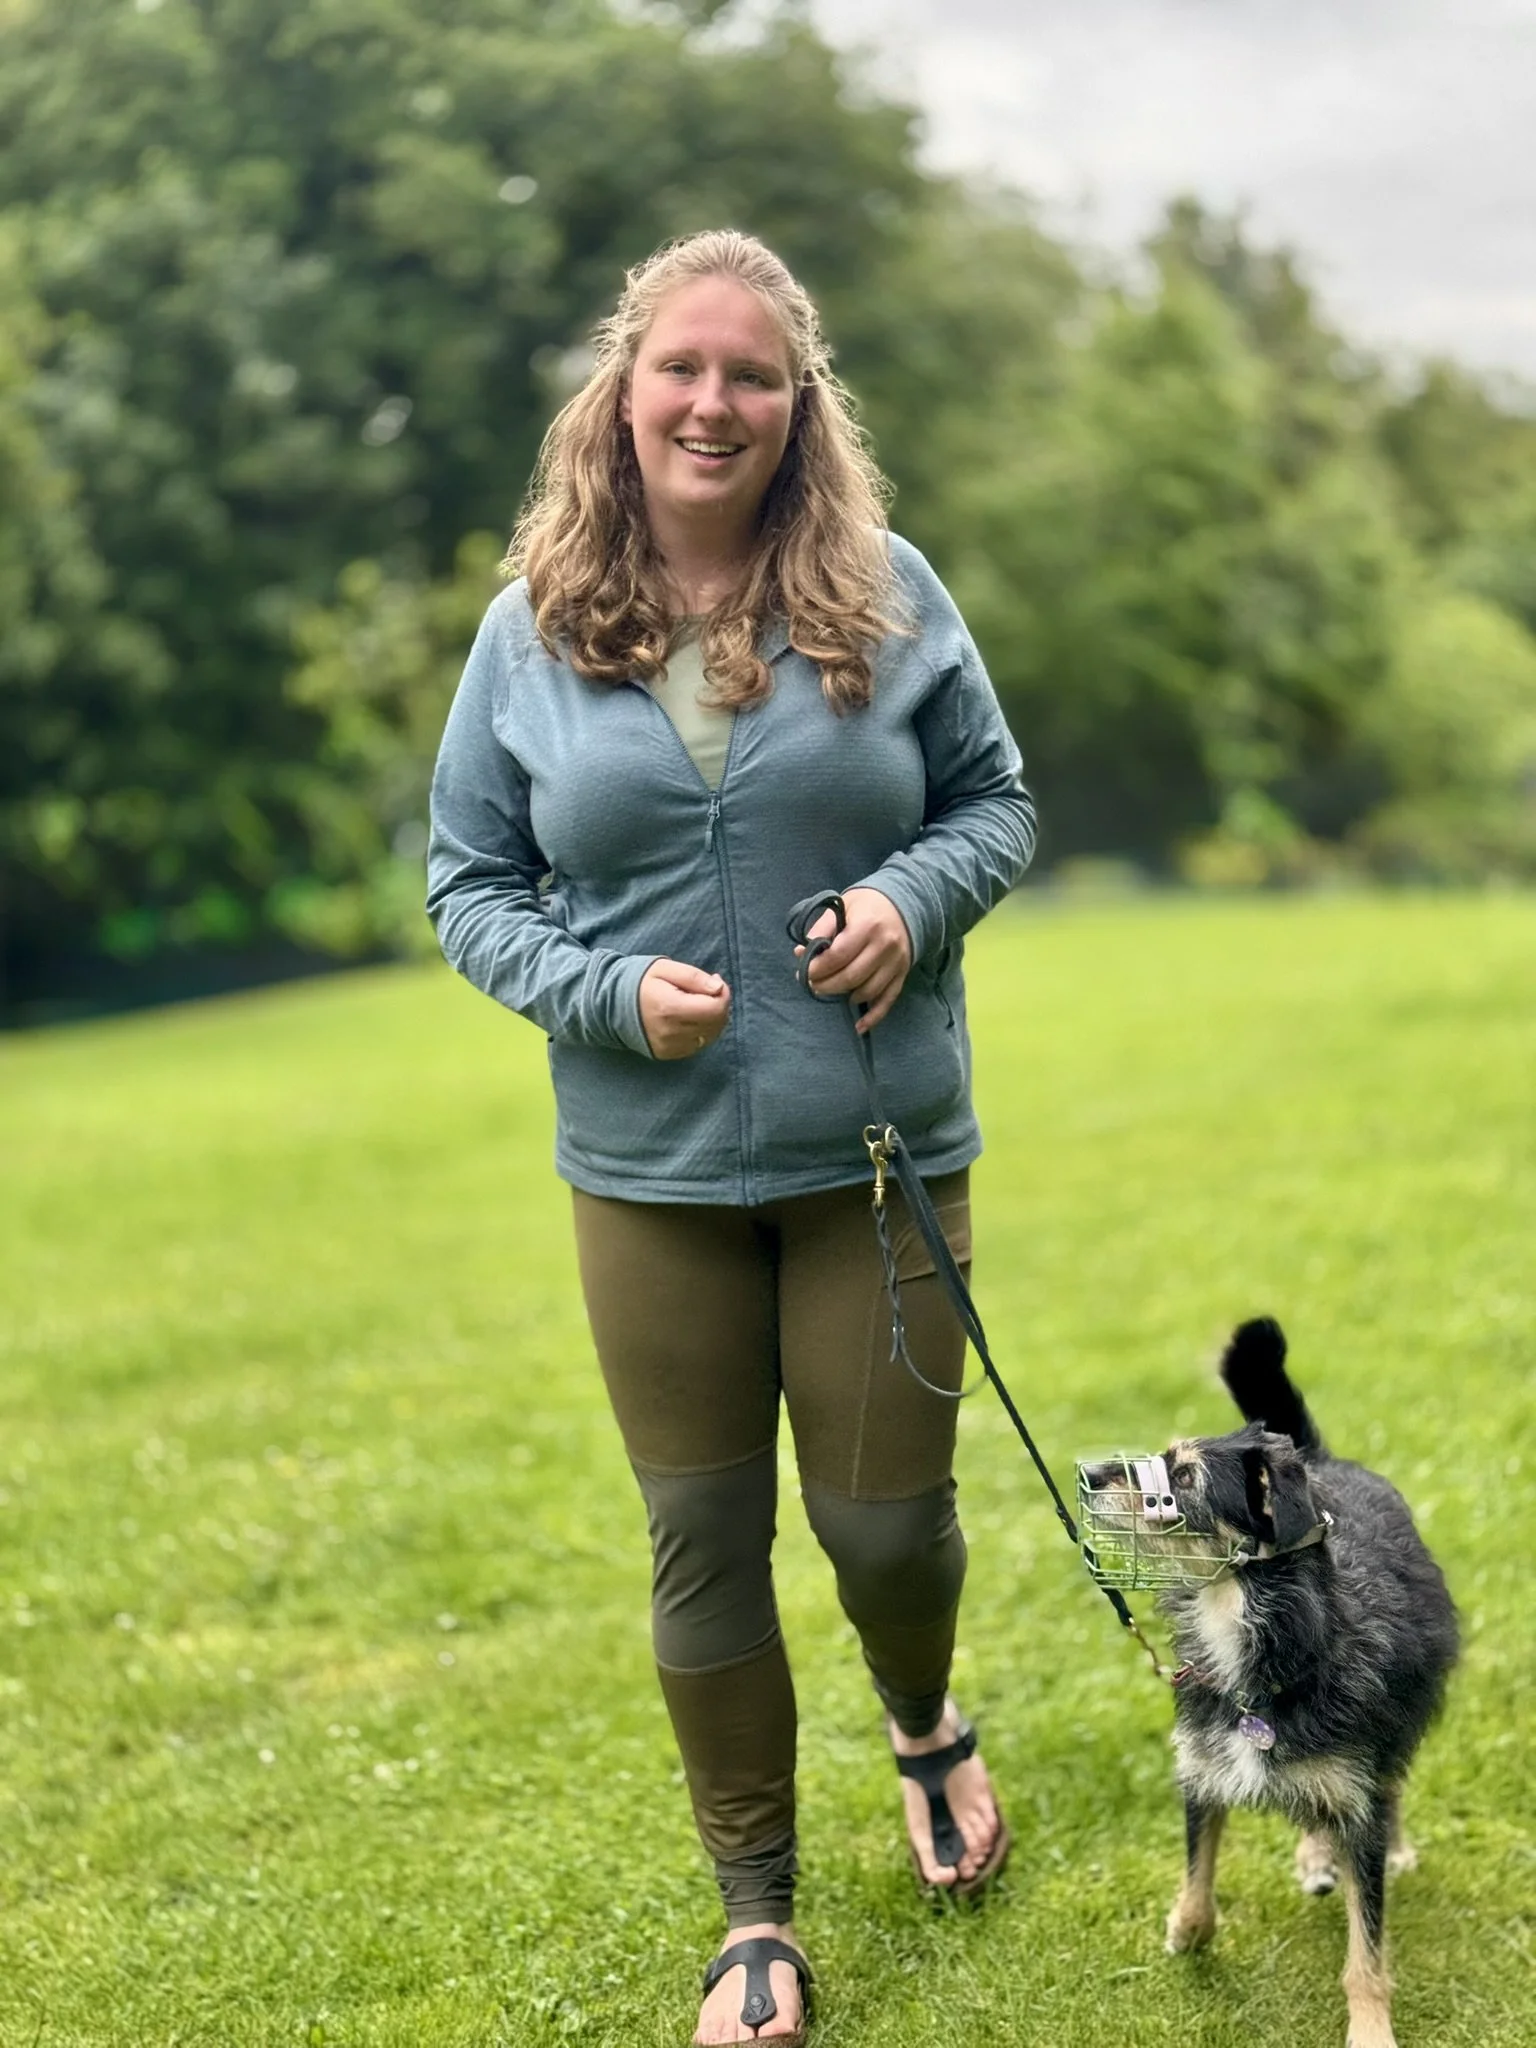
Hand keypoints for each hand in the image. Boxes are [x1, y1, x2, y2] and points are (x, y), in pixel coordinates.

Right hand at [640, 959, 731, 1059]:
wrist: (612, 1004)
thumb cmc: (641, 982)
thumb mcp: (666, 968)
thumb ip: (694, 977)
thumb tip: (719, 988)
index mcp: (670, 1007)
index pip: (715, 1009)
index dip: (723, 994)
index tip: (714, 982)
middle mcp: (671, 1032)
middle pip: (716, 1023)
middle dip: (719, 1005)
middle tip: (707, 991)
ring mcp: (669, 1047)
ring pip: (710, 1036)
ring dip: (712, 1020)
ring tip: (697, 1004)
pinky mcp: (668, 1054)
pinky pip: (697, 1045)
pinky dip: (701, 1031)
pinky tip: (689, 1019)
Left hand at [801, 887, 911, 1031]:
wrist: (905, 904)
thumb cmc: (867, 905)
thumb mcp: (843, 906)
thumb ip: (821, 928)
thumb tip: (801, 953)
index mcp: (867, 925)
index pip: (838, 955)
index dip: (817, 968)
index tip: (804, 971)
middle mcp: (885, 946)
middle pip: (851, 977)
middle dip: (826, 985)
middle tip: (812, 984)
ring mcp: (896, 962)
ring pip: (867, 991)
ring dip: (844, 996)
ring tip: (829, 990)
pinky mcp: (902, 974)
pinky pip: (888, 1000)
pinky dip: (874, 1016)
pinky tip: (860, 1026)